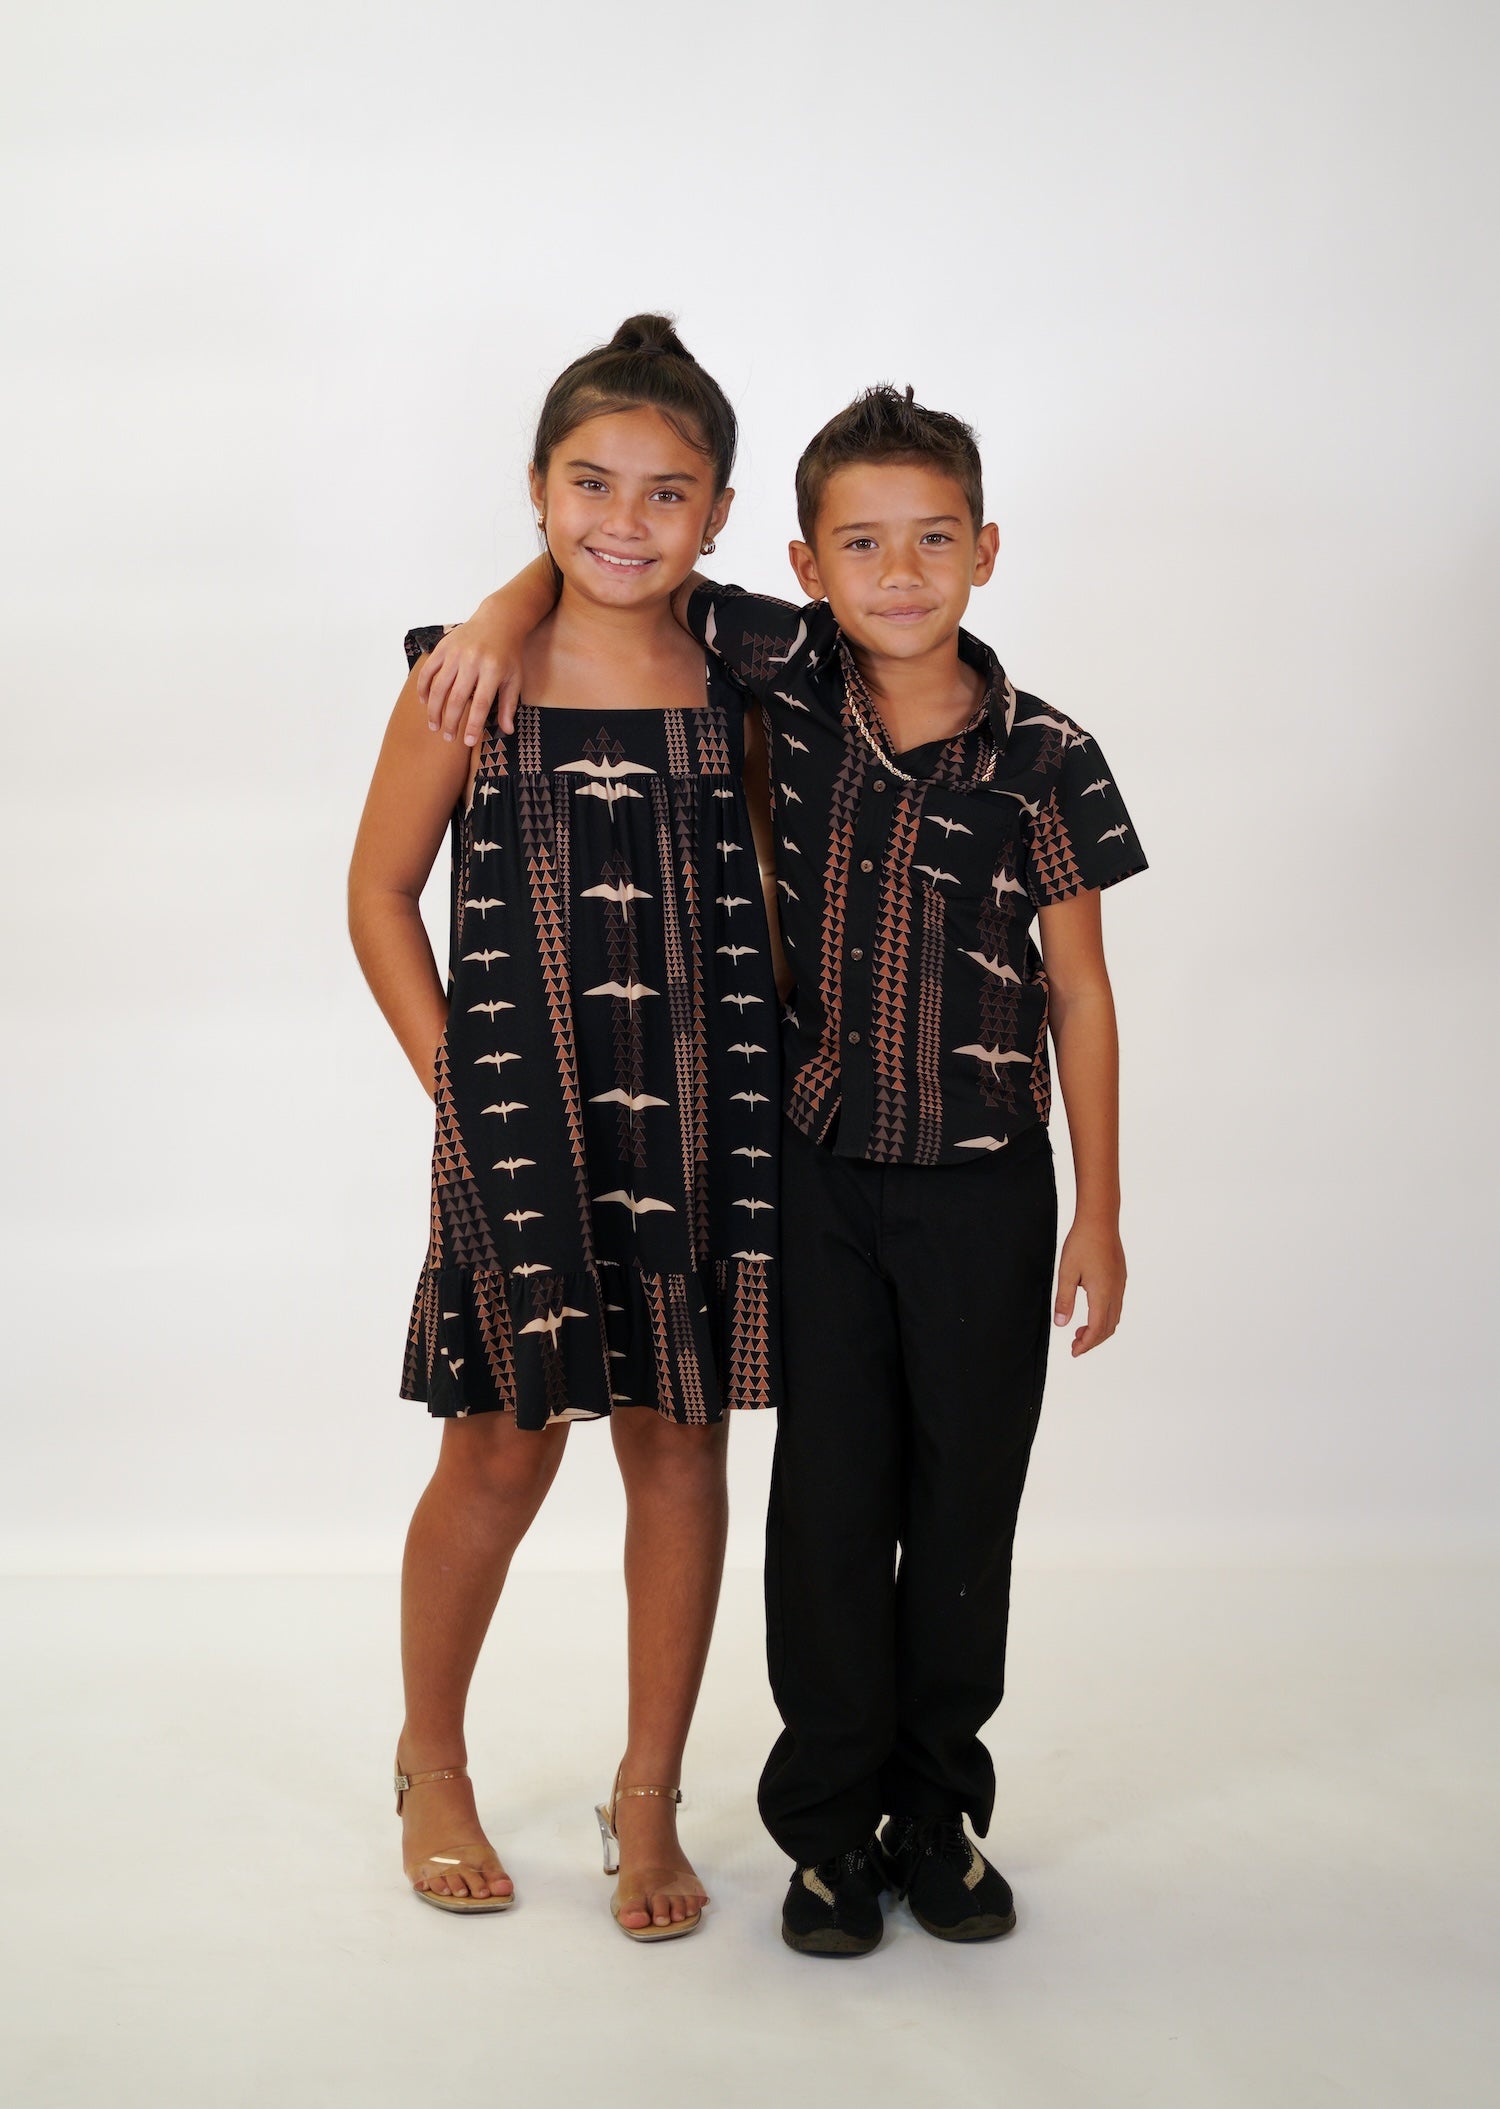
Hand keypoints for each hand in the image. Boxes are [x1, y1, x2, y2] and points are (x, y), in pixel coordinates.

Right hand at [417, 621, 521, 745]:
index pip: (480, 704)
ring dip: (434, 709)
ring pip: (439, 686)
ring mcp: (455, 653)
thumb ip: (509, 705)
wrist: (499, 620)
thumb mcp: (514, 678)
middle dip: (450, 721)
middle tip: (447, 737)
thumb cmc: (508, 653)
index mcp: (493, 670)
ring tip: (434, 725)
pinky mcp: (443, 647)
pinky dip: (424, 687)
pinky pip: (428, 670)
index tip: (467, 742)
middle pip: (456, 698)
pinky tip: (425, 702)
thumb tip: (507, 731)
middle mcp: (472, 661)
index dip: (472, 724)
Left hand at [1053, 1216, 1125, 1355]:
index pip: (1097, 1329)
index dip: (1086, 1344)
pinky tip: (1091, 1310)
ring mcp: (1120, 1284)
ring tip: (1080, 1331)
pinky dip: (1105, 1316)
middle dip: (1093, 1341)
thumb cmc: (1082, 1243)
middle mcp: (1115, 1292)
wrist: (1100, 1220)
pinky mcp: (1120, 1277)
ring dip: (1099, 1329)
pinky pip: (1116, 1305)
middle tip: (1075, 1345)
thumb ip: (1064, 1300)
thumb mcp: (1066, 1272)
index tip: (1074, 1351)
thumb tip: (1061, 1324)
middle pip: (1109, 1328)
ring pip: (1114, 1317)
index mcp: (1102, 1293)